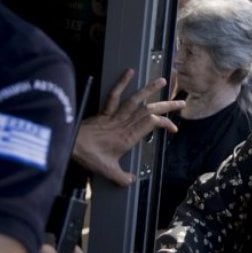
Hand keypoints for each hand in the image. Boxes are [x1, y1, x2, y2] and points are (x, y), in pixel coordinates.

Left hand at [74, 69, 184, 185]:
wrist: (70, 144)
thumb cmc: (88, 156)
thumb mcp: (108, 172)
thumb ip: (122, 178)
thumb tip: (131, 181)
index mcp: (129, 137)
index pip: (152, 124)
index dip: (166, 124)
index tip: (174, 128)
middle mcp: (124, 123)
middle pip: (149, 110)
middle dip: (167, 106)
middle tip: (181, 102)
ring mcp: (115, 116)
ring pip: (135, 100)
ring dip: (150, 89)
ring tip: (162, 80)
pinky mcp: (104, 112)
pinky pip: (114, 95)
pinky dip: (122, 82)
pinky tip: (129, 72)